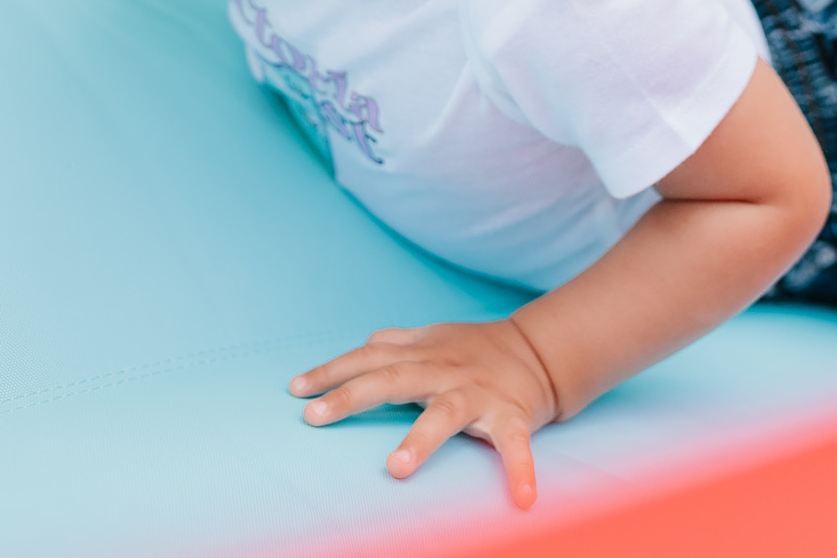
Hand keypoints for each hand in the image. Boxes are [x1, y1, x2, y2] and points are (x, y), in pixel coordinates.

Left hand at [289, 319, 559, 507]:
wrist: (540, 350)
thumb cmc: (477, 349)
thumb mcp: (435, 337)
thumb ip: (398, 342)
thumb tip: (363, 344)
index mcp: (424, 353)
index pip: (369, 358)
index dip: (333, 371)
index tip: (296, 390)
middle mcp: (445, 370)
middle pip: (393, 379)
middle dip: (353, 396)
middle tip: (315, 416)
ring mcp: (478, 393)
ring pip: (445, 414)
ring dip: (421, 440)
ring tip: (396, 469)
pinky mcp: (513, 414)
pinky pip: (515, 444)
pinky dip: (519, 469)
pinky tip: (521, 499)